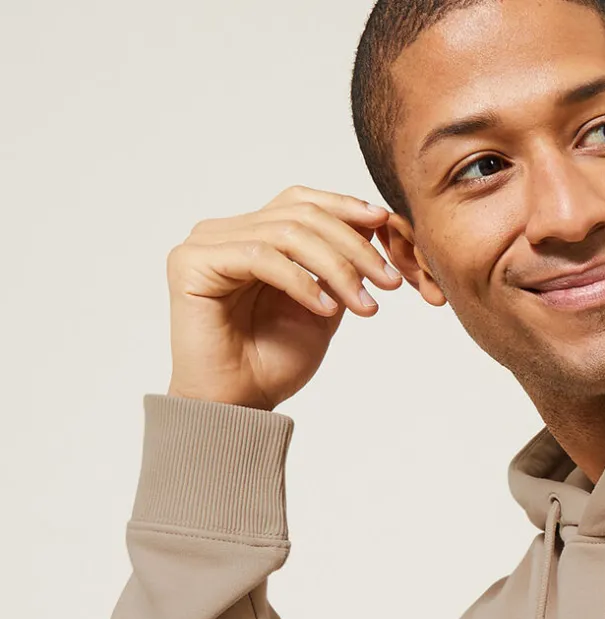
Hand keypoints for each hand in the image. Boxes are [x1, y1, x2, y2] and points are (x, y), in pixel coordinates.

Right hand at [164, 184, 406, 410]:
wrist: (239, 404)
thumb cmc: (272, 363)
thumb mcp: (322, 309)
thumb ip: (337, 270)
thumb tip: (371, 229)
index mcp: (253, 236)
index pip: (301, 202)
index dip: (345, 207)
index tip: (385, 224)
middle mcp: (227, 233)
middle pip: (300, 215)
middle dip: (353, 246)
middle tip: (388, 282)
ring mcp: (207, 245)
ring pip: (286, 234)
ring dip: (336, 268)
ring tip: (364, 304)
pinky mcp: (191, 263)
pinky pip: (260, 258)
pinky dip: (300, 281)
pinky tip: (323, 309)